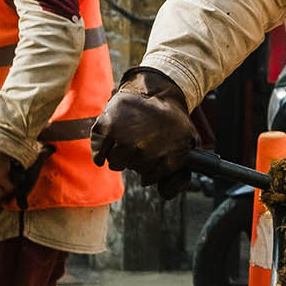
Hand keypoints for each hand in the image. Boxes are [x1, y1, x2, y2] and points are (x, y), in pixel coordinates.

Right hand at [89, 69, 196, 194]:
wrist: (156, 90)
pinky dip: (100, 151)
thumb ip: (178, 179)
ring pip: (116, 163)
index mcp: (170, 154)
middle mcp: (148, 148)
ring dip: (120, 155)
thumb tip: (165, 195)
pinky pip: (99, 152)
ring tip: (128, 139)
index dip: (151, 168)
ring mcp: (126, 136)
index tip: (153, 155)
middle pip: (134, 169)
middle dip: (137, 159)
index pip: (151, 177)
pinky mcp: (108, 126)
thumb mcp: (186, 148)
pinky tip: (109, 143)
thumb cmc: (170, 123)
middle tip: (141, 141)